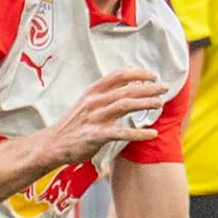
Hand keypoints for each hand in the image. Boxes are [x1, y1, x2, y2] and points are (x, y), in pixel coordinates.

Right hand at [42, 68, 169, 165]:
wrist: (52, 144)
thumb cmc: (73, 125)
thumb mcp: (86, 104)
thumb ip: (104, 97)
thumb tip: (126, 90)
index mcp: (93, 92)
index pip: (118, 75)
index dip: (137, 73)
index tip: (153, 75)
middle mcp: (94, 102)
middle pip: (126, 89)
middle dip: (148, 87)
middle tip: (164, 88)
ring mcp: (95, 118)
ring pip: (125, 105)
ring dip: (145, 103)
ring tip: (160, 104)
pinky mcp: (96, 136)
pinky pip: (121, 133)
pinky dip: (139, 133)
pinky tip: (152, 134)